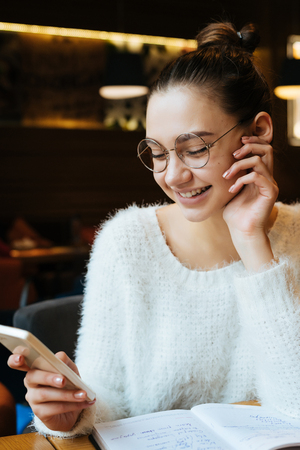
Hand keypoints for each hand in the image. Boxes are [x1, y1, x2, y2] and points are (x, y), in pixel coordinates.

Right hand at [8, 351, 95, 431]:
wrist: (75, 405)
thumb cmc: (70, 382)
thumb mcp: (70, 369)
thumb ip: (64, 361)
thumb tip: (59, 358)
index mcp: (36, 367)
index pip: (19, 361)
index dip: (16, 358)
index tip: (20, 358)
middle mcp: (30, 381)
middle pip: (32, 376)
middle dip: (48, 377)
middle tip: (63, 380)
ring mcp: (32, 397)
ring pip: (44, 394)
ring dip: (66, 394)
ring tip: (82, 394)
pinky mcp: (39, 412)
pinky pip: (53, 408)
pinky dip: (71, 405)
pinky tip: (83, 402)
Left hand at [222, 136, 278, 269]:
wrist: (241, 231)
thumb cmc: (234, 213)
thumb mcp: (229, 189)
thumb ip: (229, 175)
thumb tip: (215, 161)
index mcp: (259, 174)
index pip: (263, 149)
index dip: (252, 141)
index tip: (237, 142)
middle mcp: (267, 177)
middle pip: (267, 149)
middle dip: (249, 146)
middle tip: (234, 154)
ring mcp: (270, 184)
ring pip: (259, 161)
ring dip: (238, 166)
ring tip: (226, 176)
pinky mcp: (270, 193)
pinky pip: (257, 177)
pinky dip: (241, 180)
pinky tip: (232, 190)